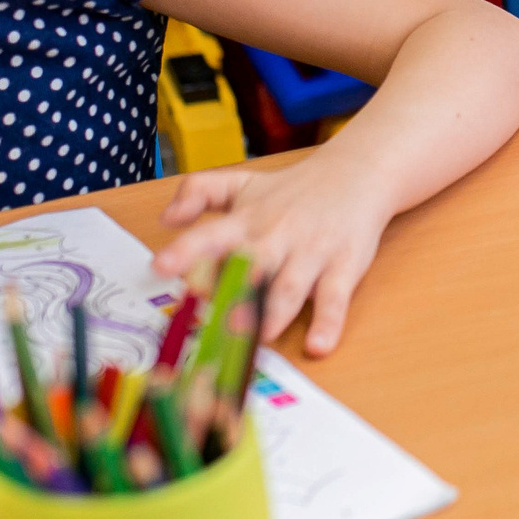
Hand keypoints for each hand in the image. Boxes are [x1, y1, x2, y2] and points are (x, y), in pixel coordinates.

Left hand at [153, 154, 395, 356]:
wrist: (358, 173)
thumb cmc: (294, 189)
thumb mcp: (243, 182)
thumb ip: (199, 192)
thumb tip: (165, 219)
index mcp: (247, 221)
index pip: (212, 234)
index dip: (186, 251)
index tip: (160, 267)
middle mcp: (276, 237)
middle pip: (251, 264)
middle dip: (231, 289)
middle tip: (210, 318)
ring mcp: (311, 252)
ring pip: (289, 287)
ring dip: (274, 313)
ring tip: (258, 337)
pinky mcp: (343, 266)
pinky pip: (335, 298)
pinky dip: (328, 323)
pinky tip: (319, 345)